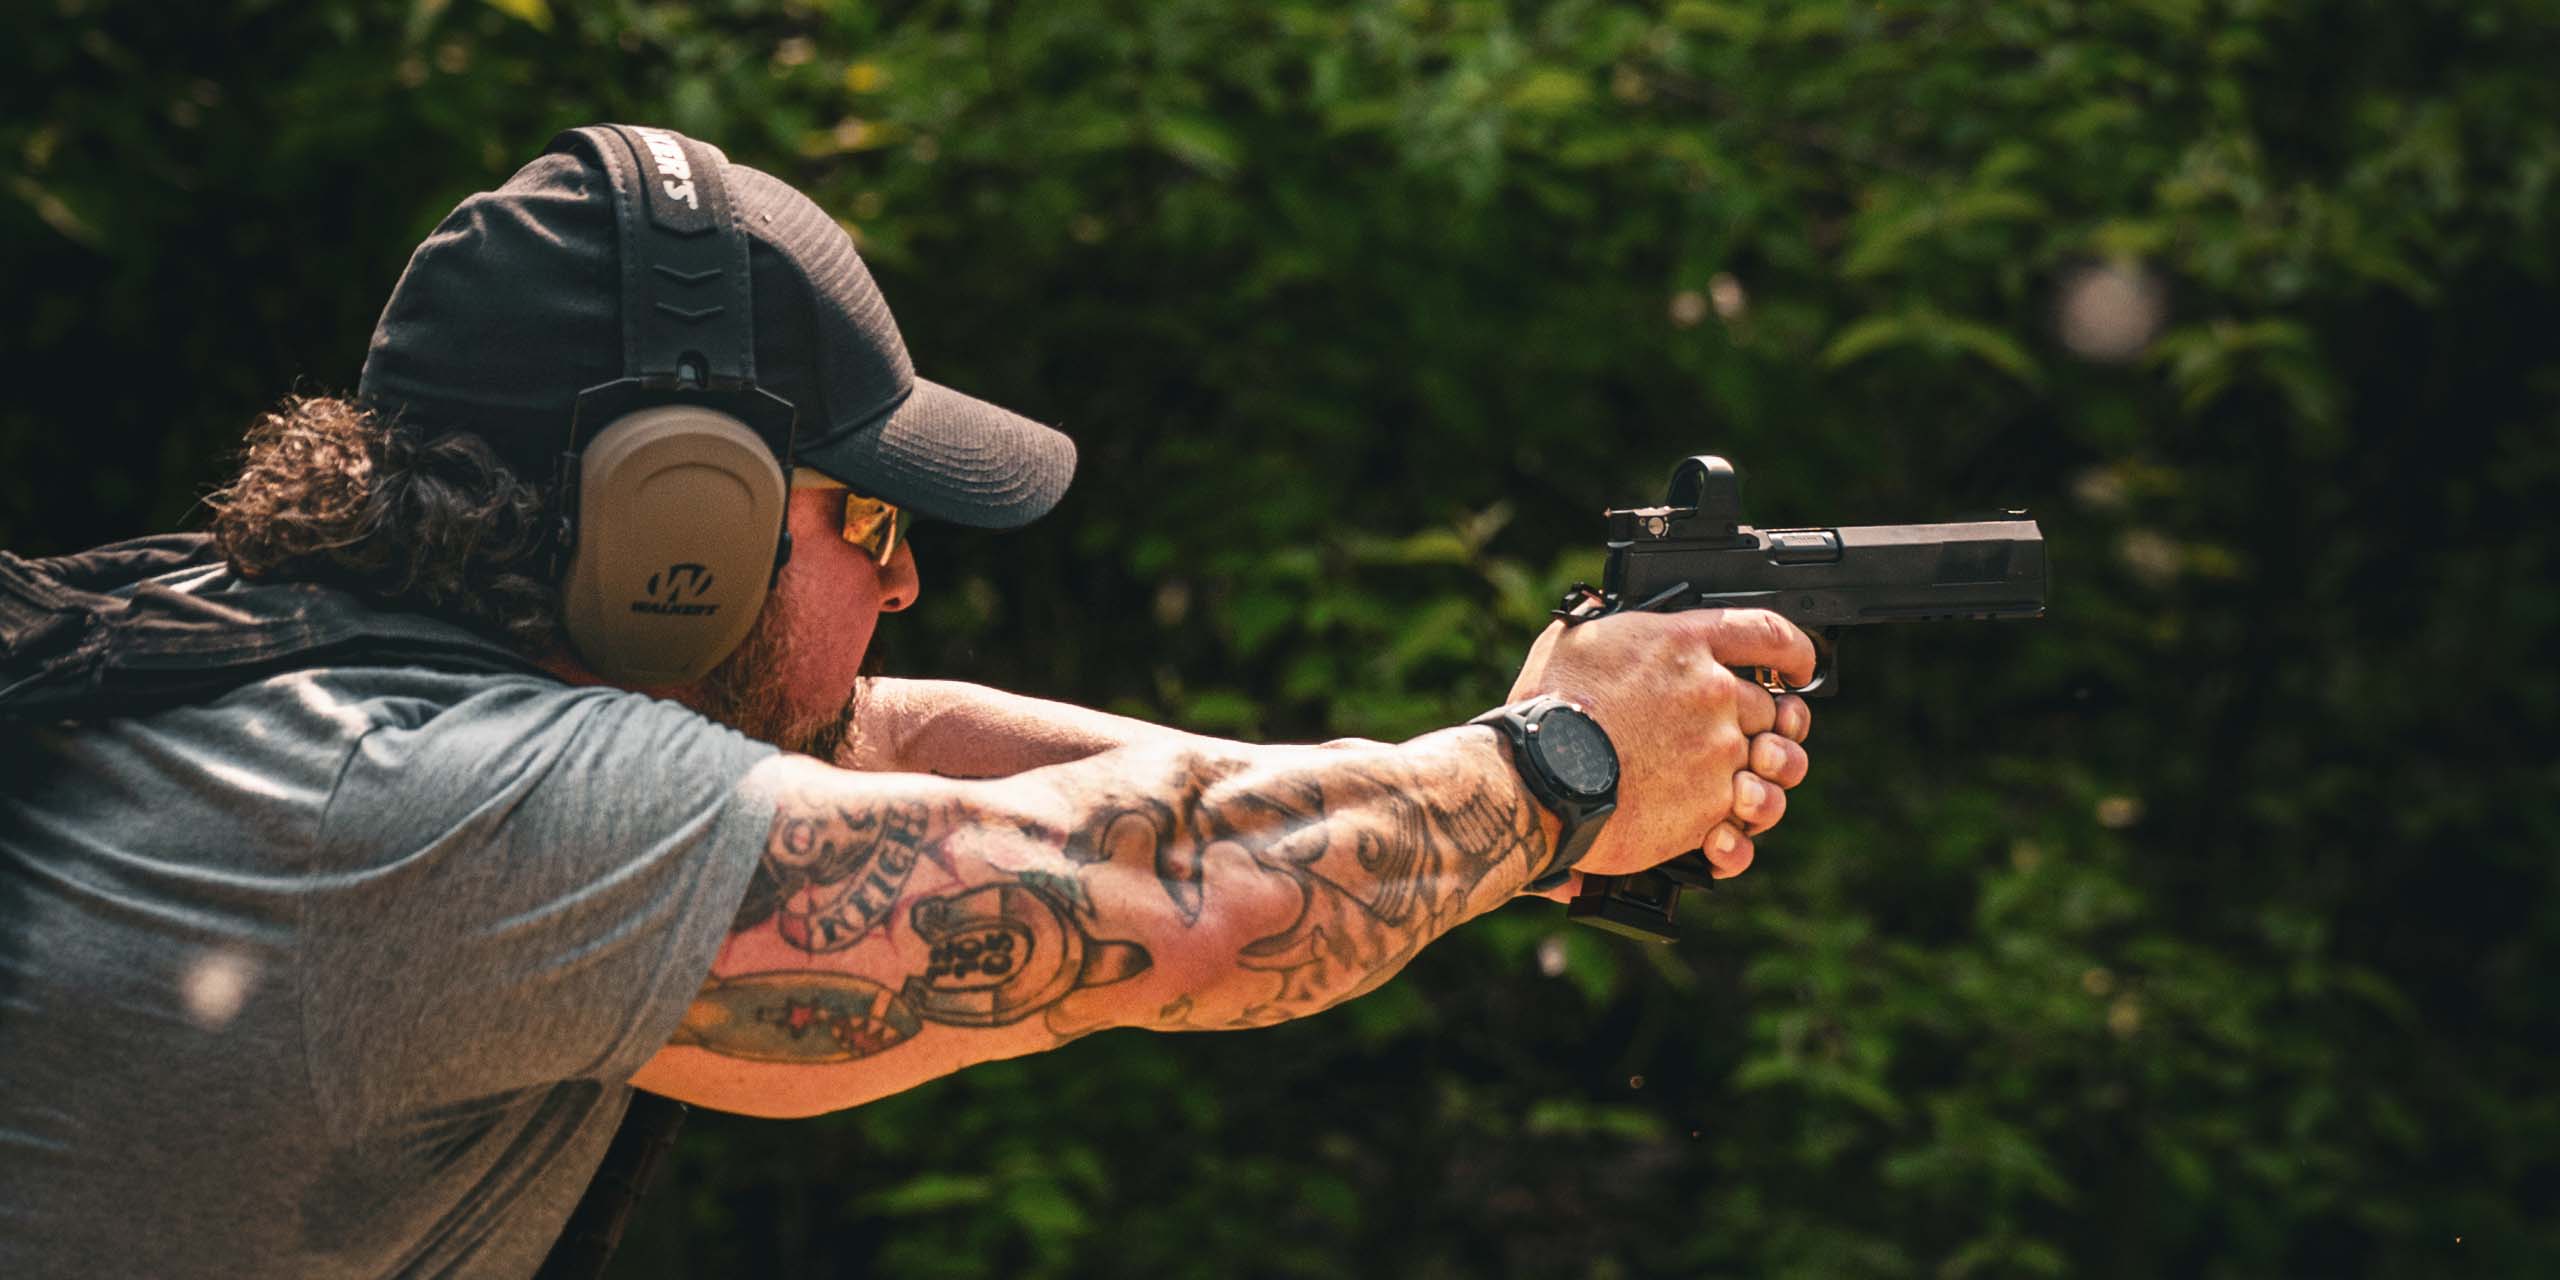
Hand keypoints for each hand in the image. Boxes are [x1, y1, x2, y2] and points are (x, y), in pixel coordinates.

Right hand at [1506, 609, 1814, 880]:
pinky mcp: (1710, 807)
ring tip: (1742, 790)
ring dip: (1766, 779)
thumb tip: (1600, 613)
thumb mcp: (1573, 641)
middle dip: (1767, 727)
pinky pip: (1746, 825)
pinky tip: (1722, 838)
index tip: (1798, 667)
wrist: (1539, 778)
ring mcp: (1719, 751)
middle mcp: (1713, 693)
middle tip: (1746, 740)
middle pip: (1773, 708)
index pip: (1767, 634)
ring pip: (1776, 767)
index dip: (1794, 652)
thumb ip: (1604, 624)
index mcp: (1684, 644)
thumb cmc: (1545, 709)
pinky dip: (1736, 836)